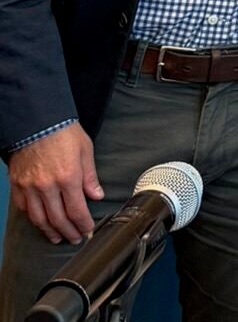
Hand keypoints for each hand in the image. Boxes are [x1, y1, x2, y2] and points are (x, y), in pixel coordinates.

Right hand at [7, 122, 102, 243]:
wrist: (37, 122)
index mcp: (68, 177)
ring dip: (50, 231)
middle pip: (58, 219)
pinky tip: (41, 222)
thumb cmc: (63, 133)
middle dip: (68, 232)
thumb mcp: (85, 151)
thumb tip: (96, 195)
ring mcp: (30, 187)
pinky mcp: (18, 185)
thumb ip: (90, 176)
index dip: (83, 224)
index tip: (88, 230)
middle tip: (75, 238)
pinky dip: (34, 219)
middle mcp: (47, 186)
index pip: (76, 210)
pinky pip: (24, 209)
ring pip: (39, 218)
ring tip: (58, 237)